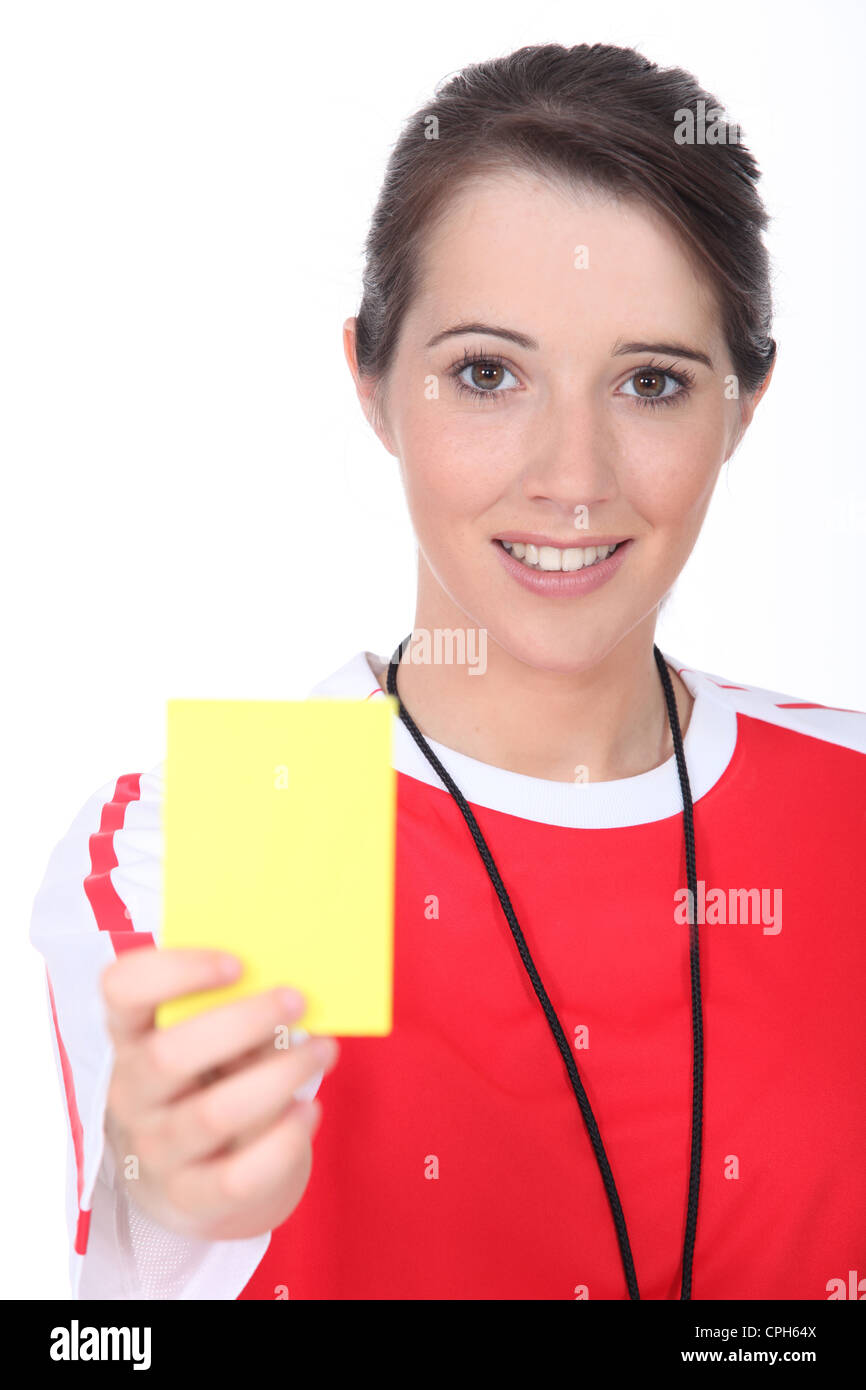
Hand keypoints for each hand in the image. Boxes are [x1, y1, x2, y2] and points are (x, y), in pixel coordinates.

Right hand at [100, 947, 337, 1240]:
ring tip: (324, 1051)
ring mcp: (155, 1150)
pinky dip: (283, 1141)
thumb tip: (288, 988)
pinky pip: (238, 1176)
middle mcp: (132, 1093)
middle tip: (297, 1000)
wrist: (196, 1179)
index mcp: (131, 1036)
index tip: (236, 963)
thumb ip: (236, 1011)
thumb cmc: (212, 1082)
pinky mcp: (190, 1197)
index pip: (122, 990)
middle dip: (242, 1022)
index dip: (174, 971)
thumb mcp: (211, 1041)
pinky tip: (310, 1111)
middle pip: (168, 1055)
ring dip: (279, 1076)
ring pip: (212, 1114)